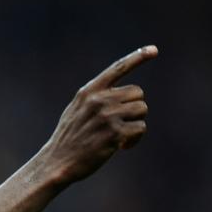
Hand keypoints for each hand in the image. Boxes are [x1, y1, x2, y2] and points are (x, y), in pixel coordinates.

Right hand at [42, 45, 157, 184]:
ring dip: (136, 123)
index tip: (154, 50)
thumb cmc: (68, 138)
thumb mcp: (75, 110)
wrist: (57, 162)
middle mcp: (99, 100)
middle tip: (122, 123)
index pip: (117, 68)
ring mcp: (107, 116)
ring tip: (122, 136)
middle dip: (134, 108)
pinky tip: (122, 147)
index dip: (137, 57)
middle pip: (137, 93)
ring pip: (142, 110)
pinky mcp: (115, 133)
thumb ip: (95, 98)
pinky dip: (135, 139)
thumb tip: (124, 95)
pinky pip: (140, 129)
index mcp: (88, 92)